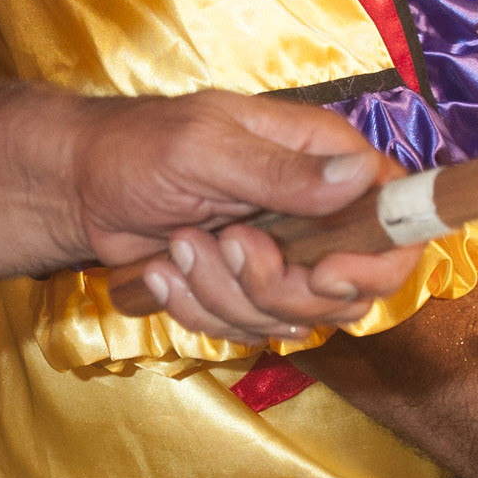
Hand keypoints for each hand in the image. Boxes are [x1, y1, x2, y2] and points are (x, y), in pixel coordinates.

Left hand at [74, 92, 417, 338]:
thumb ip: (281, 171)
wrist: (81, 188)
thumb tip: (358, 173)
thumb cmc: (136, 148)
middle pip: (349, 288)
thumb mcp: (205, 149)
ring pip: (293, 317)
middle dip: (279, 286)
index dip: (376, 260)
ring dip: (223, 293)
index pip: (395, 216)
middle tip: (226, 244)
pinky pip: (247, 329)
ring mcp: (282, 255)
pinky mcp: (246, 289)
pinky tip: (164, 270)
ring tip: (178, 244)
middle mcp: (314, 209)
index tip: (324, 274)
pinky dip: (198, 308)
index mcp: (320, 157)